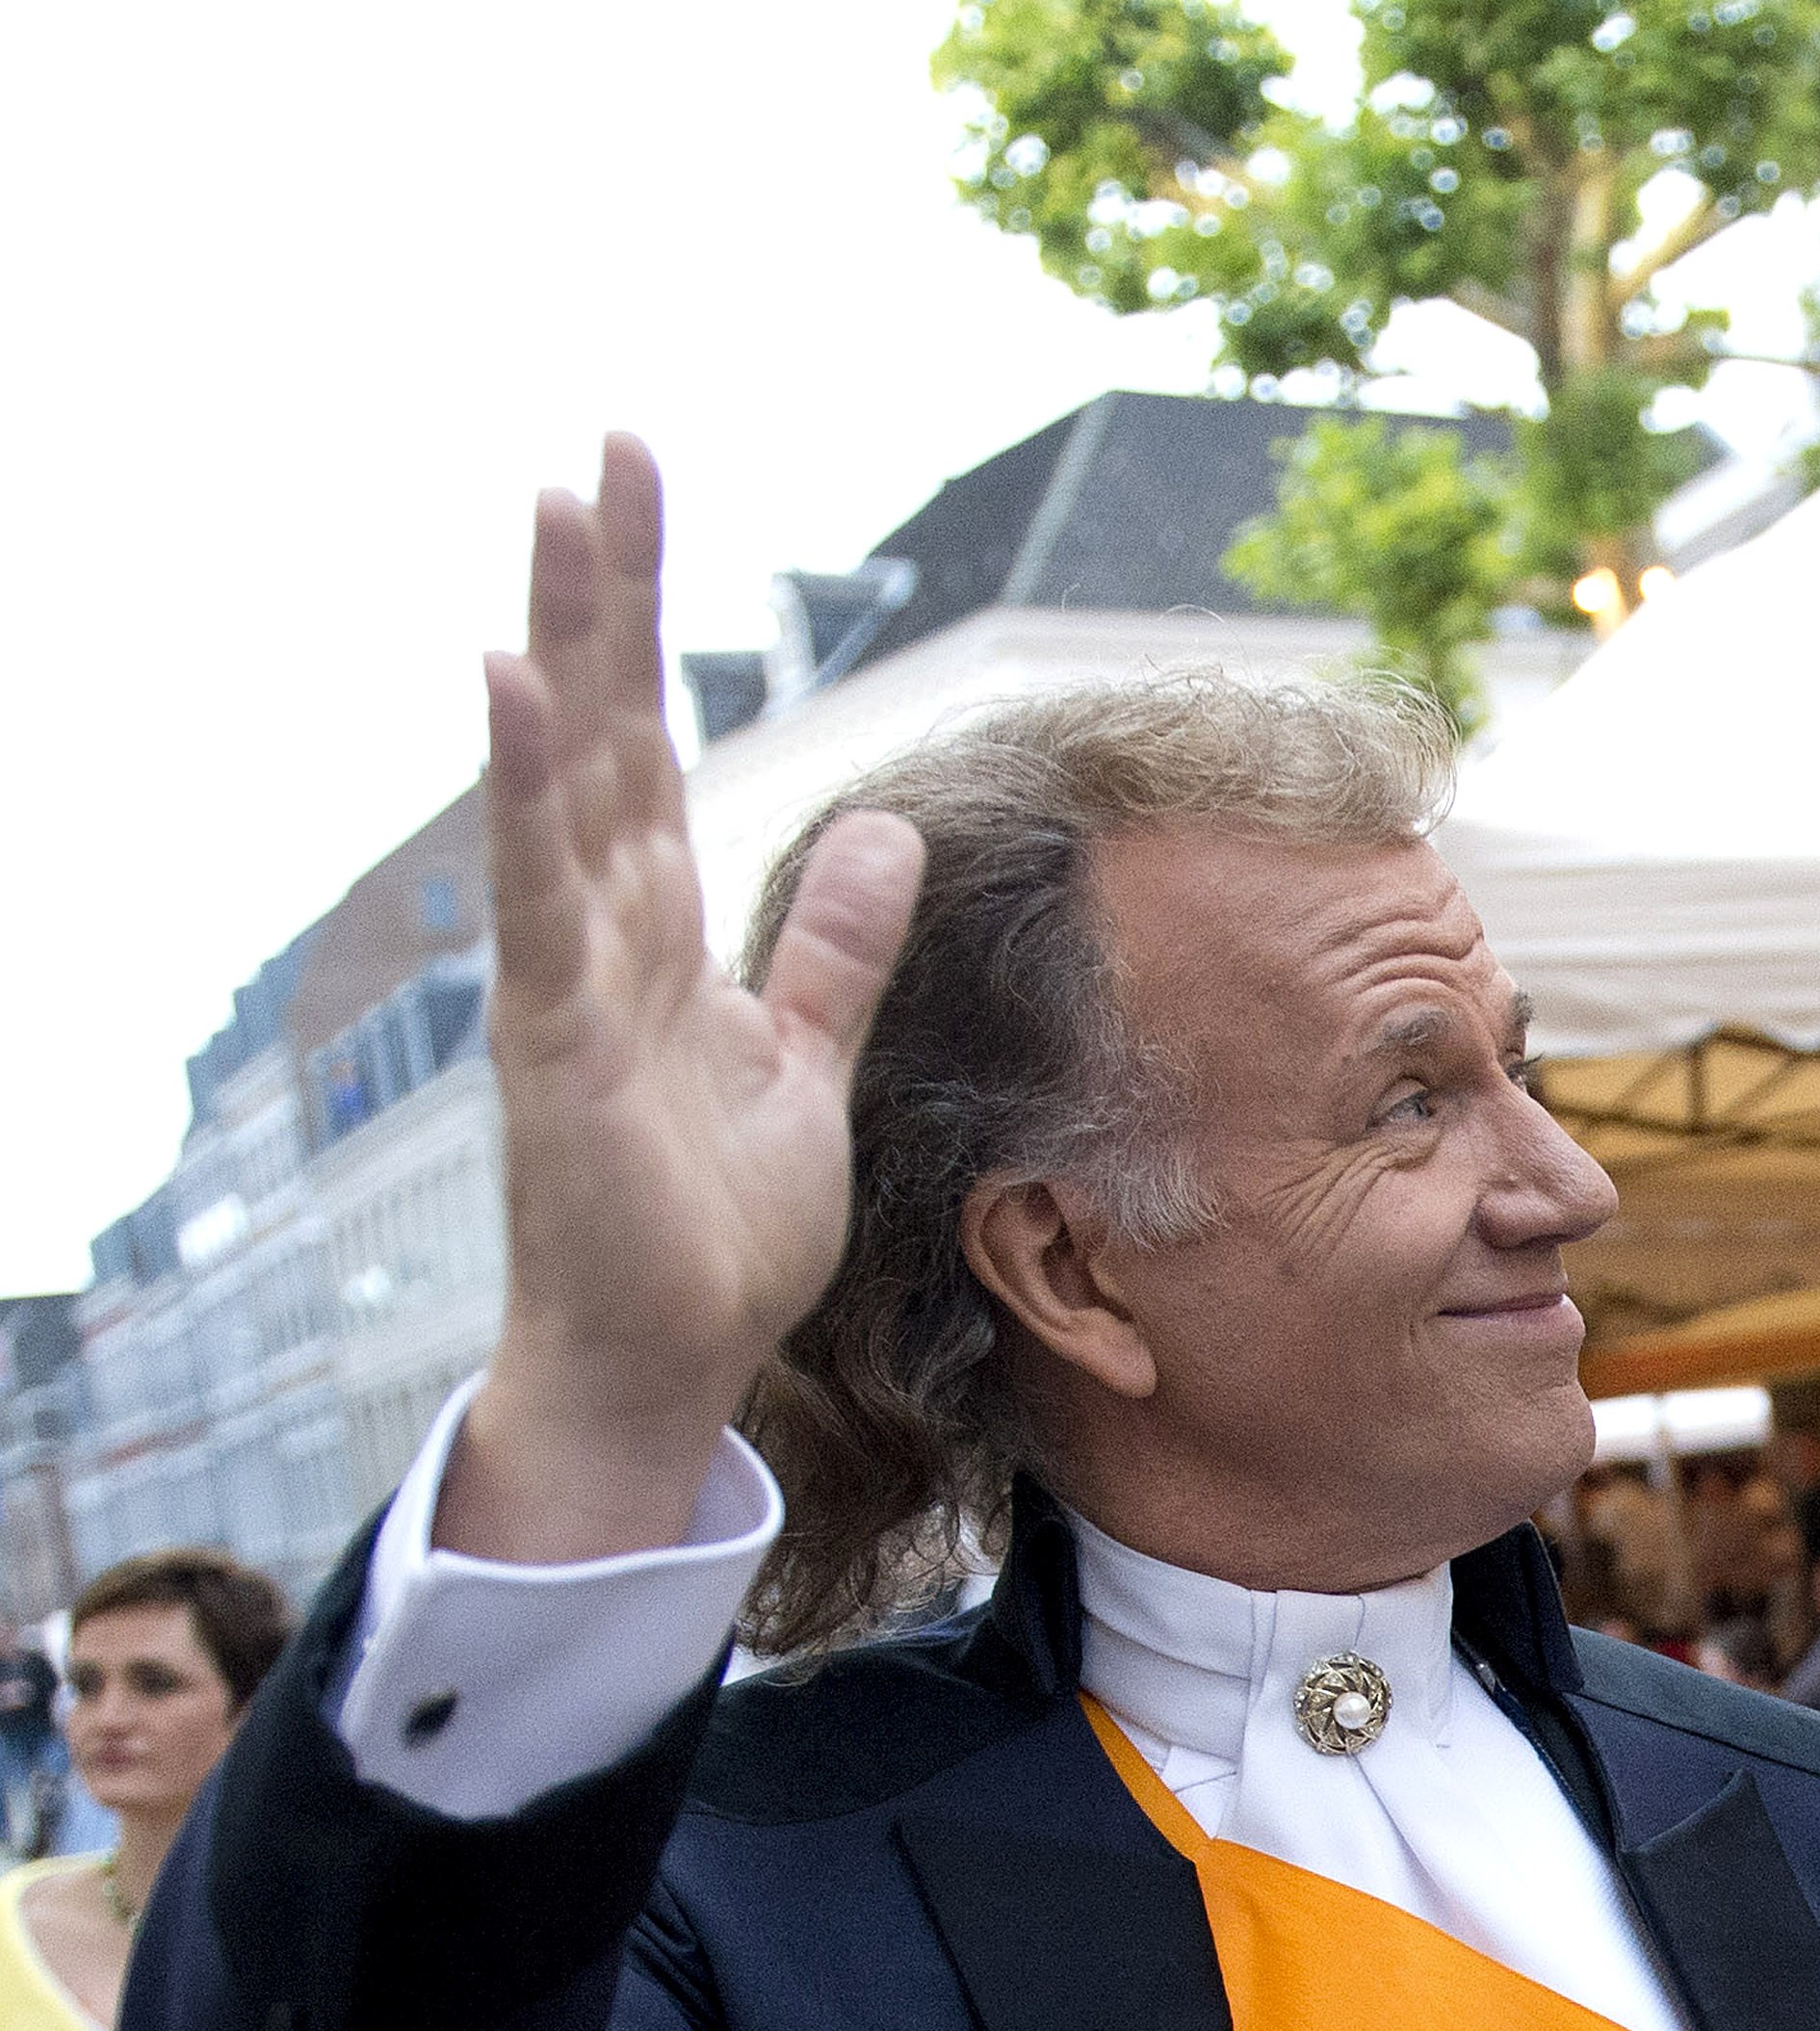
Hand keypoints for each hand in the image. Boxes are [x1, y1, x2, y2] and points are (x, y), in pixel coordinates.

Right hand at [442, 435, 924, 1566]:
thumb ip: (835, 952)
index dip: (649, 625)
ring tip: (550, 517)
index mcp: (654, 933)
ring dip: (557, 652)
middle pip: (600, 734)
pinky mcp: (557, 1046)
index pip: (648, 747)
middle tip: (604, 452)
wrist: (669, 1363)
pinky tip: (511, 692)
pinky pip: (540, 901)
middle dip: (604, 596)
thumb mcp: (804, 1067)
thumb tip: (883, 833)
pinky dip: (526, 797)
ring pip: (562, 787)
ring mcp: (567, 983)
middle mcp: (597, 935)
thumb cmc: (711, 1235)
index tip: (641, 494)